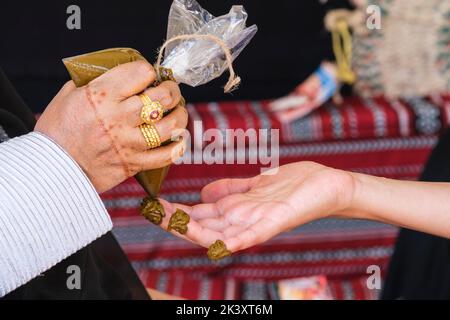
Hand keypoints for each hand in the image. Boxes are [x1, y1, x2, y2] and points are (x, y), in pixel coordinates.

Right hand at [35, 61, 187, 192]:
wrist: (51, 169)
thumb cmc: (58, 131)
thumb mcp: (68, 95)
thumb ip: (94, 81)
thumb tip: (118, 73)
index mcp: (101, 95)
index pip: (142, 72)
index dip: (149, 71)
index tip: (148, 75)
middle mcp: (119, 118)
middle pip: (162, 98)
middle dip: (172, 90)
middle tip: (170, 91)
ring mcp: (128, 142)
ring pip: (170, 126)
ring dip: (180, 116)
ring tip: (178, 112)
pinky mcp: (133, 163)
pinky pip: (166, 156)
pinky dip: (177, 146)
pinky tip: (178, 138)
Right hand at [159, 162, 354, 251]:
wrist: (327, 185)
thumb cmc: (294, 185)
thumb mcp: (254, 184)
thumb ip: (230, 189)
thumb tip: (202, 192)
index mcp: (235, 210)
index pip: (198, 214)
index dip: (175, 211)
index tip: (153, 204)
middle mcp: (241, 220)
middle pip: (203, 226)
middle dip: (176, 220)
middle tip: (151, 211)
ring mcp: (256, 222)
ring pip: (220, 233)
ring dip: (195, 230)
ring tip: (170, 220)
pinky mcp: (275, 221)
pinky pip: (252, 235)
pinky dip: (236, 240)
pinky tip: (218, 242)